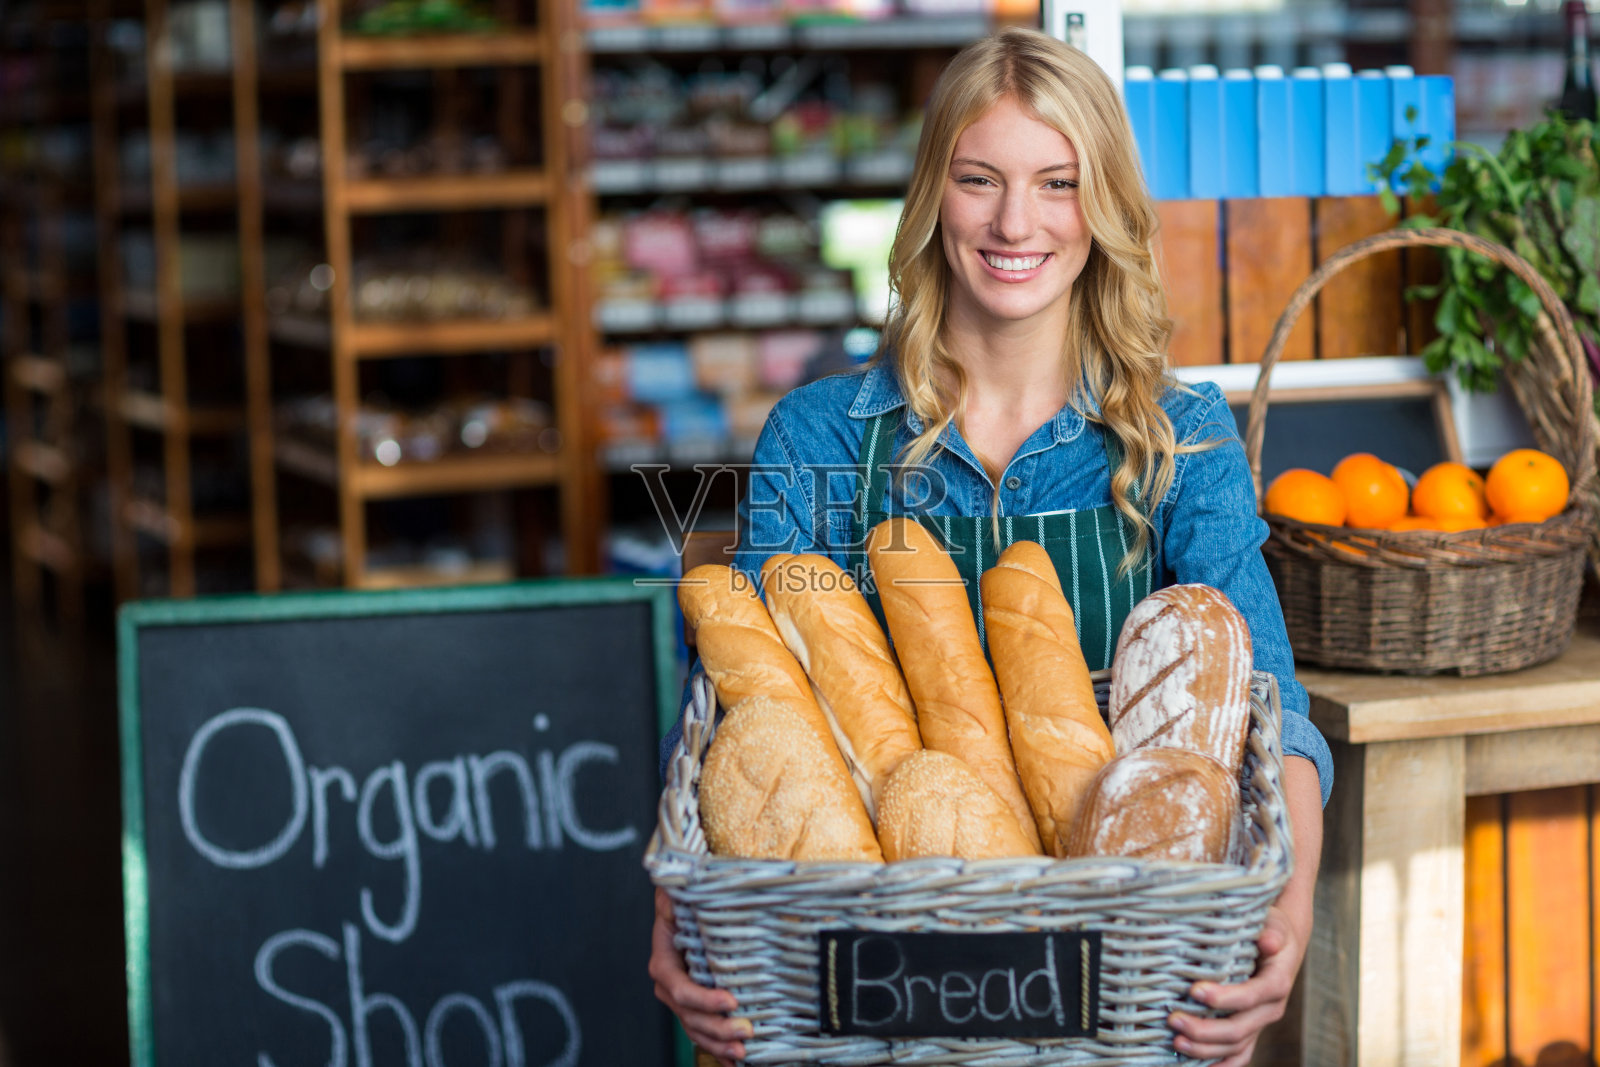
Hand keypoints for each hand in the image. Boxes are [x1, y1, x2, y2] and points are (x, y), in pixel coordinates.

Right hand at [648, 887, 749, 1064]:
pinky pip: (703, 1032)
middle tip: (746, 1031)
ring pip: (696, 1029)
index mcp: (664, 963)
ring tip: (743, 1052)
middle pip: (690, 1016)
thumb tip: (674, 897)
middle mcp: (669, 987)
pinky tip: (732, 1062)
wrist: (683, 910)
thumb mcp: (677, 897)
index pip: (681, 988)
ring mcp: (681, 1001)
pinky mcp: (695, 1007)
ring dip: (719, 1044)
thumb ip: (673, 899)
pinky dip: (717, 1049)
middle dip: (718, 1028)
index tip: (731, 1001)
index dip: (704, 999)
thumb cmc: (683, 904)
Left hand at [1167, 904, 1304, 1066]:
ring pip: (1235, 1047)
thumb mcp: (1273, 923)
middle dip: (1205, 1029)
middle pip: (1238, 1029)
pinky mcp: (1251, 1030)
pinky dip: (1219, 1064)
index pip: (1250, 996)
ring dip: (1205, 1049)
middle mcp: (1270, 1009)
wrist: (1281, 944)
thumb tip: (1267, 941)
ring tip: (1176, 1041)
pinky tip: (1195, 1066)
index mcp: (1276, 983)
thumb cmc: (1270, 929)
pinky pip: (1238, 1056)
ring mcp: (1260, 1023)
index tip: (1194, 990)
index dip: (1224, 998)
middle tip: (1174, 1020)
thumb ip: (1269, 931)